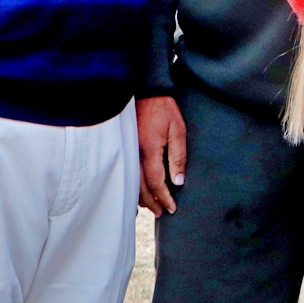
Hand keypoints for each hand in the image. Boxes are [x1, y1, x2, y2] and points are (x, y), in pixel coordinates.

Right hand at [136, 95, 186, 216]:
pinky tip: (137, 192)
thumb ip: (178, 156)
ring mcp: (127, 150)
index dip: (164, 197)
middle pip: (140, 187)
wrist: (145, 90)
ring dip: (141, 197)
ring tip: (152, 206)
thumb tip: (178, 181)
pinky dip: (132, 185)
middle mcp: (134, 153)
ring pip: (131, 182)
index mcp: (149, 150)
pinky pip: (126, 172)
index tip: (172, 207)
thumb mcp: (178, 130)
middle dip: (152, 202)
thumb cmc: (164, 108)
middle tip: (162, 212)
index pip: (156, 182)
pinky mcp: (125, 147)